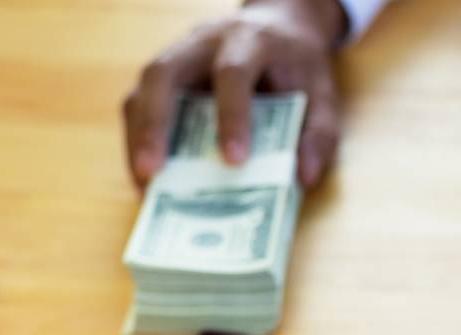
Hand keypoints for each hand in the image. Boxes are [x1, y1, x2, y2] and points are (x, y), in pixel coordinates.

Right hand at [124, 0, 345, 188]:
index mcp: (249, 40)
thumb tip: (304, 177)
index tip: (234, 161)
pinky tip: (146, 175)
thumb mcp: (322, 94)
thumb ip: (319, 134)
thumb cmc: (297, 66)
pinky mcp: (165, 74)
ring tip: (142, 182)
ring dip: (138, 136)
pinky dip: (139, 139)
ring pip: (144, 88)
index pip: (232, 73)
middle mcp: (204, 41)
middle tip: (151, 171)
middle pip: (164, 72)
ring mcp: (178, 54)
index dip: (231, 116)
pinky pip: (140, 102)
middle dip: (155, 124)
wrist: (279, 26)